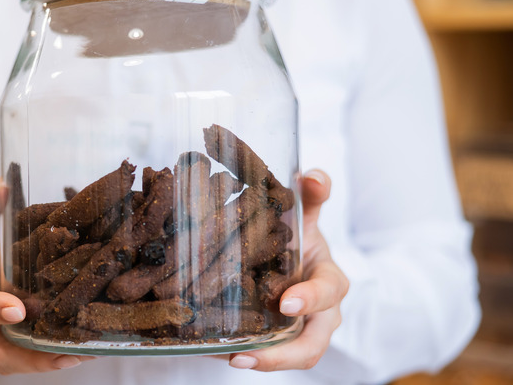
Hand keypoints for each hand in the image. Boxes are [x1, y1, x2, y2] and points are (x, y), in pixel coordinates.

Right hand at [0, 179, 93, 374]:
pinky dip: (58, 357)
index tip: (16, 310)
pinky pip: (34, 358)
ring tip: (81, 354)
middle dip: (26, 355)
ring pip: (16, 359)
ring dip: (47, 362)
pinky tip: (87, 349)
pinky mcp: (21, 342)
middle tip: (61, 352)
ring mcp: (1, 334)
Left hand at [228, 169, 348, 370]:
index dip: (311, 299)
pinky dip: (240, 354)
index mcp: (328, 281)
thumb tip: (313, 175)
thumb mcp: (305, 215)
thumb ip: (311, 195)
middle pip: (312, 345)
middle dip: (283, 355)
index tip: (285, 303)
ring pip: (288, 356)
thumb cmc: (300, 237)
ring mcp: (297, 331)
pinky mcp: (275, 340)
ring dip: (260, 362)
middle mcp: (318, 313)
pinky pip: (261, 353)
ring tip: (229, 359)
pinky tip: (208, 351)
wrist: (292, 256)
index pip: (329, 292)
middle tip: (244, 356)